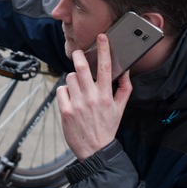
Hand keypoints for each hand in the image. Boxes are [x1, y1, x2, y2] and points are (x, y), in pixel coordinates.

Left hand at [56, 33, 131, 160]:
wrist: (95, 150)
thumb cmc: (107, 127)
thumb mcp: (120, 108)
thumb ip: (124, 88)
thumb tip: (125, 71)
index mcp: (106, 95)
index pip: (105, 67)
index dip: (103, 49)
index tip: (102, 37)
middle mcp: (91, 98)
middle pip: (81, 67)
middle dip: (78, 55)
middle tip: (78, 53)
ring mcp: (77, 104)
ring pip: (70, 77)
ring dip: (73, 79)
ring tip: (78, 88)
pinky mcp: (65, 110)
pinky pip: (61, 90)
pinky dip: (65, 91)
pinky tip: (71, 99)